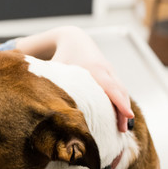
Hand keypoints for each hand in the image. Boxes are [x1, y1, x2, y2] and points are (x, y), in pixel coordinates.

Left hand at [15, 26, 134, 131]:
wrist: (73, 38)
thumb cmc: (61, 56)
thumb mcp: (56, 70)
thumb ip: (52, 86)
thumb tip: (40, 106)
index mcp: (93, 69)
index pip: (111, 88)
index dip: (120, 102)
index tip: (127, 115)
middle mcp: (105, 70)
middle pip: (119, 92)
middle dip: (123, 110)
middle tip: (123, 131)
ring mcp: (110, 72)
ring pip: (121, 92)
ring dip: (123, 109)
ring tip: (122, 130)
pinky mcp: (111, 75)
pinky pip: (118, 90)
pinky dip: (120, 103)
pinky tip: (118, 119)